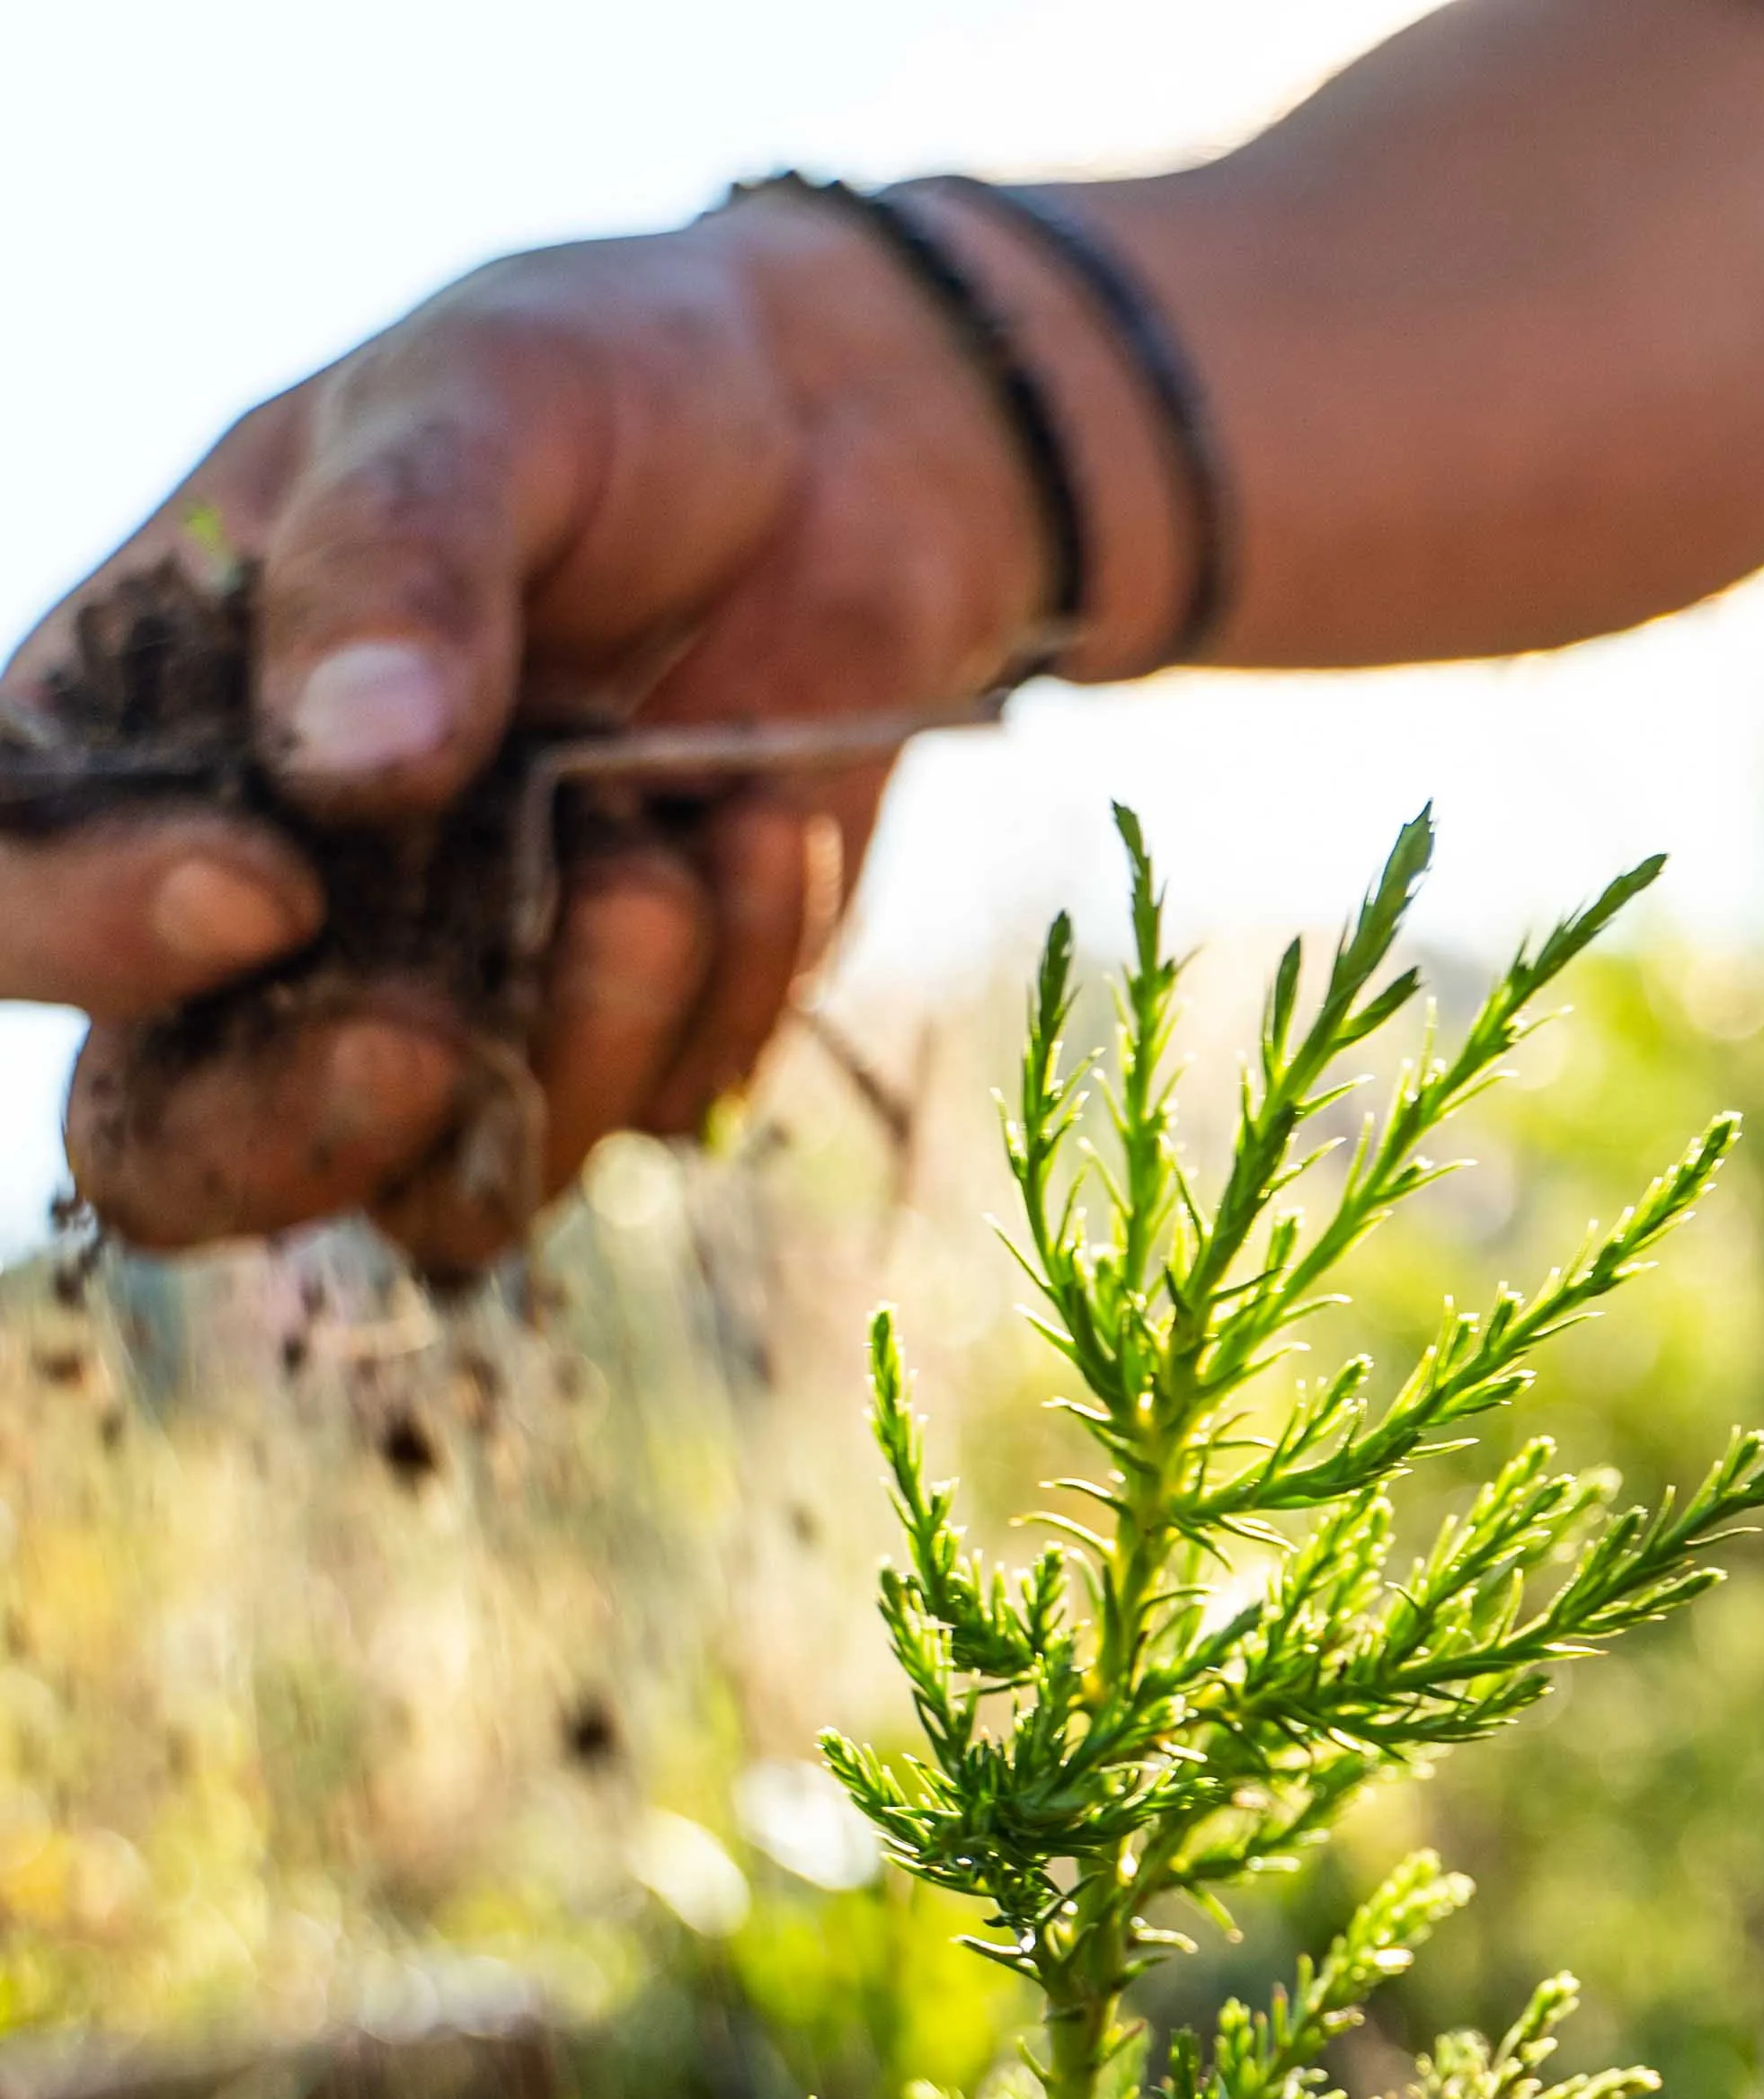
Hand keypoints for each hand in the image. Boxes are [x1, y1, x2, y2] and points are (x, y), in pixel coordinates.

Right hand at [0, 190, 1102, 1267]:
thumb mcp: (478, 402)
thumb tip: (344, 758)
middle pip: (173, 1150)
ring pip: (437, 1194)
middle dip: (296, 1128)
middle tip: (427, 1038)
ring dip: (574, 1037)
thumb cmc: (603, 401)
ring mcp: (454, 1005)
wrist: (842, 457)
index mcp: (139, 740)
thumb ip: (400, 557)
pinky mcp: (636, 1049)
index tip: (265, 885)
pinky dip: (729, 989)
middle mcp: (267, 921)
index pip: (11, 900)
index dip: (90, 935)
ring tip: (669, 846)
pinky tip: (763, 829)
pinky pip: (657, 1115)